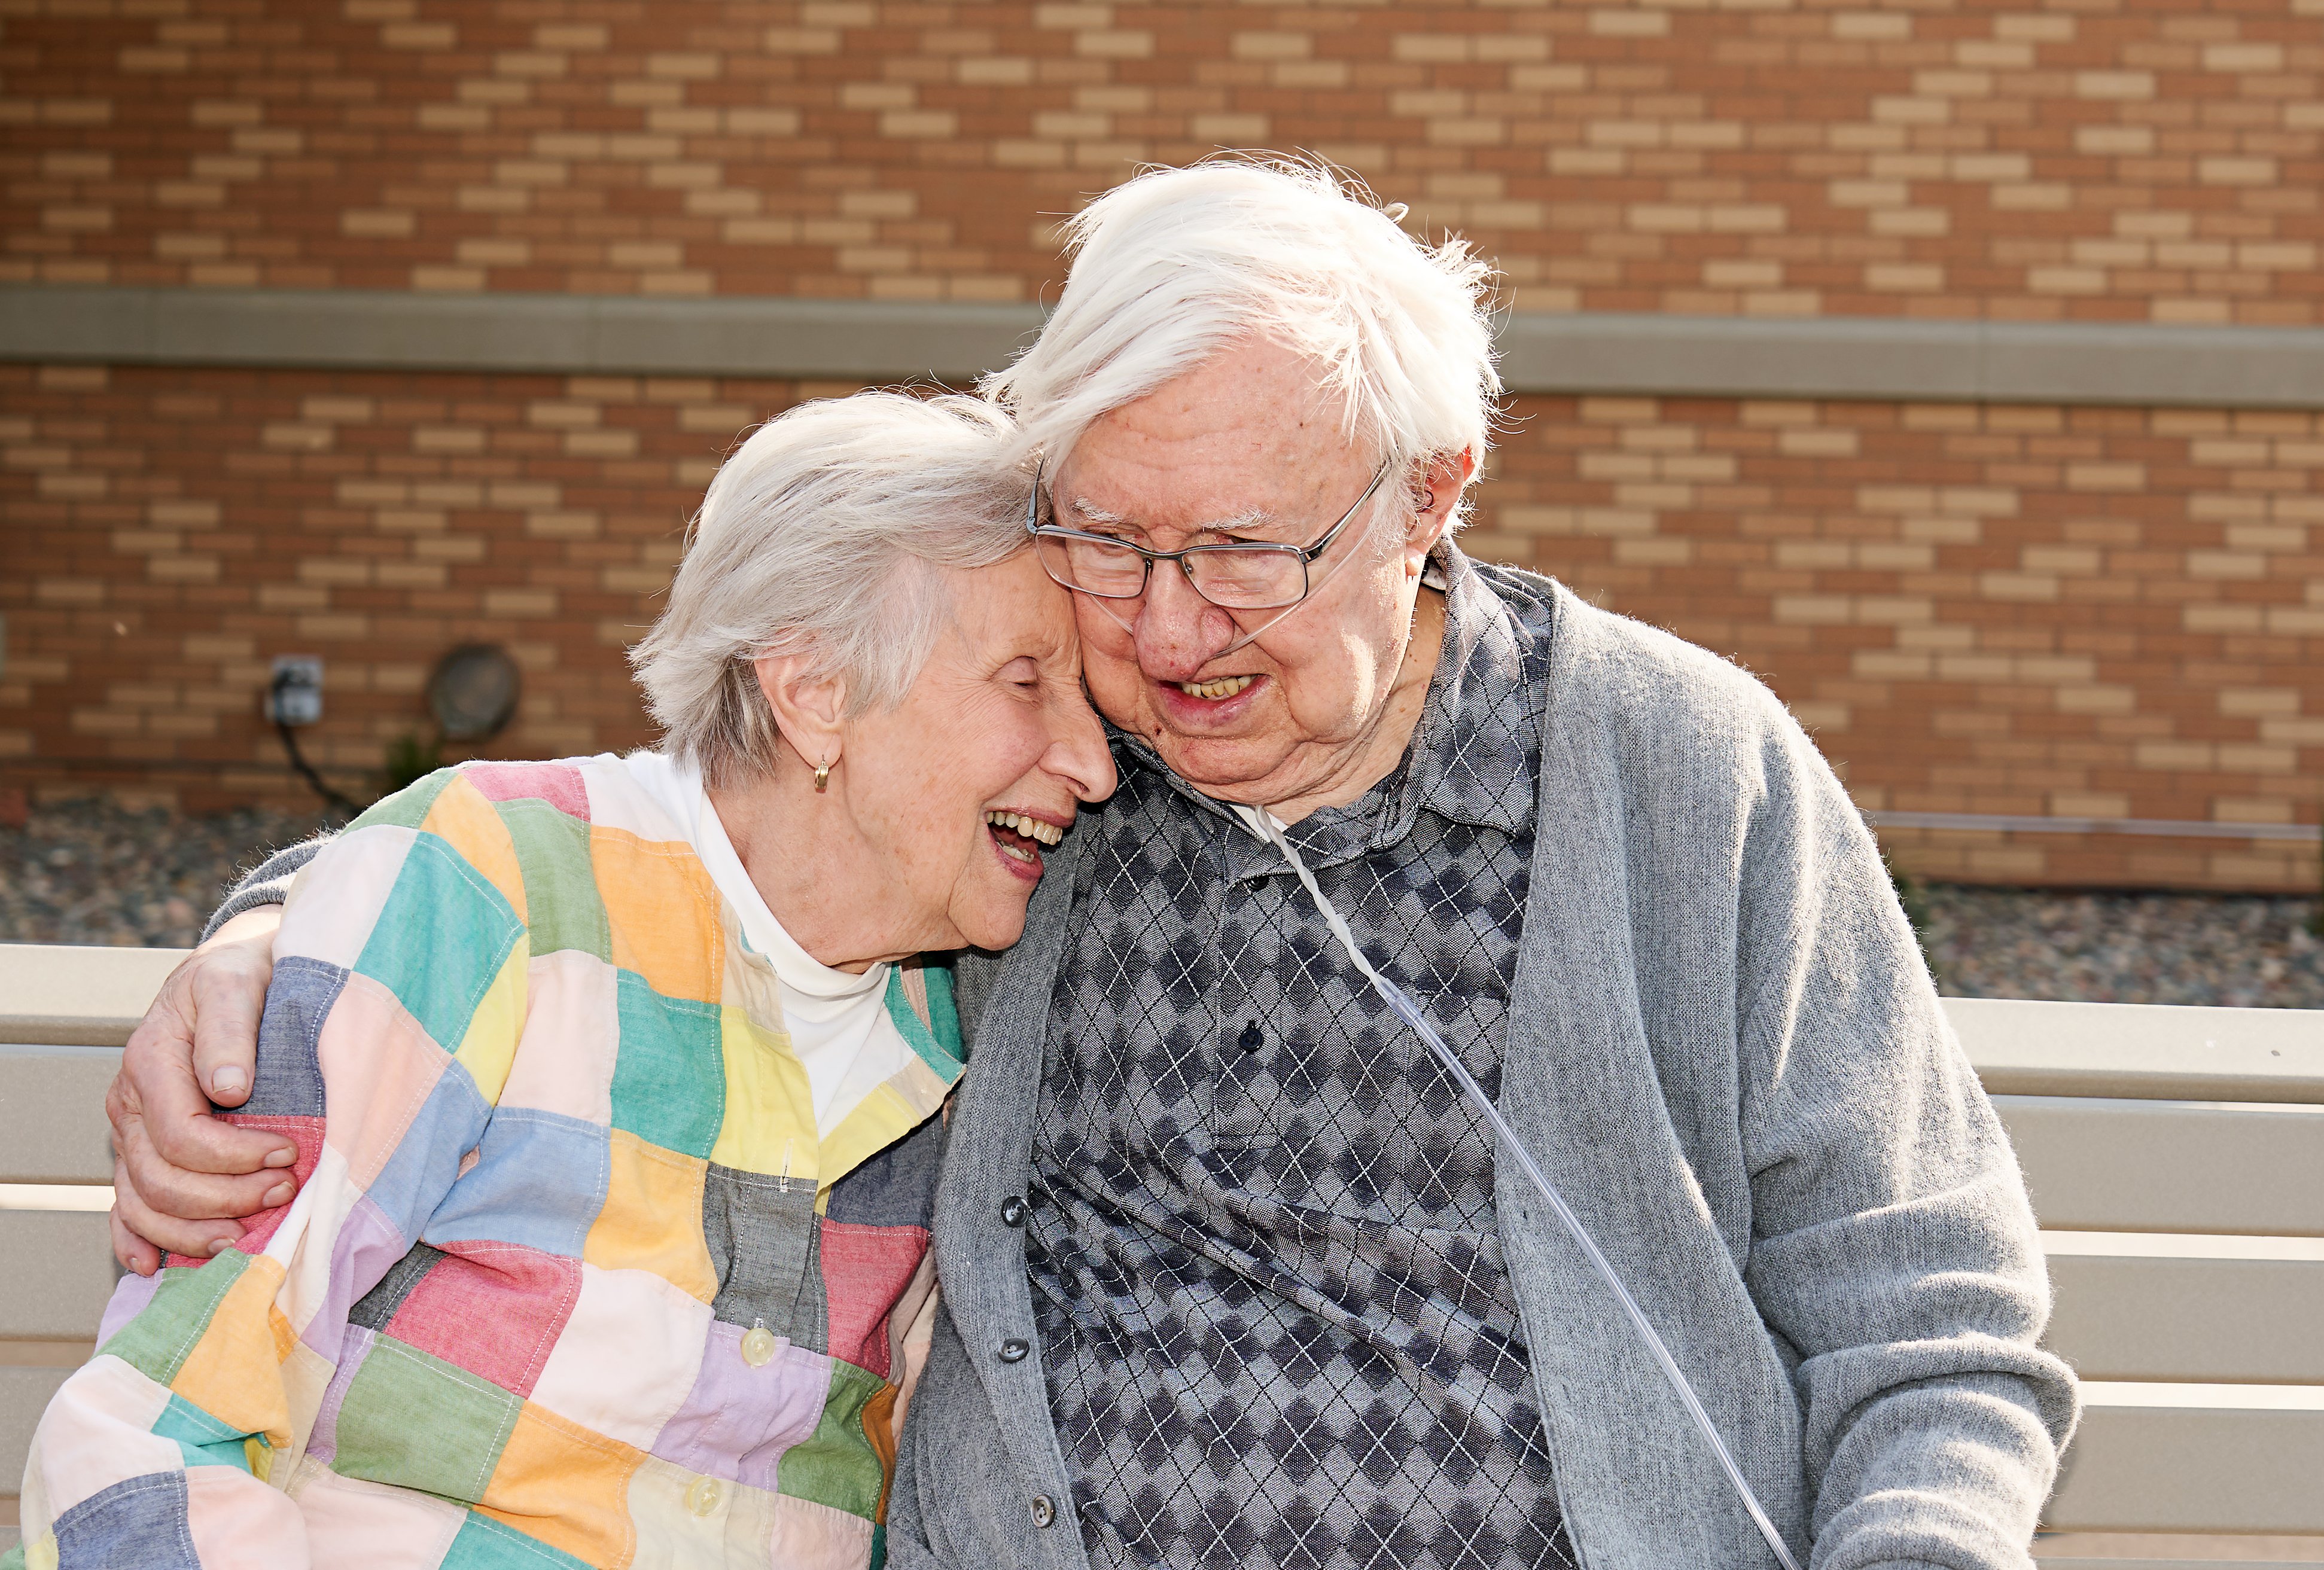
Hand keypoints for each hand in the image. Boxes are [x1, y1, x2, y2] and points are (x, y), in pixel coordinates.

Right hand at [108, 908, 299, 1273]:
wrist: (238, 971)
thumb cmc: (245, 975)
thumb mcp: (238, 982)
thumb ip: (231, 1030)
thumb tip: (229, 1087)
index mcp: (150, 1060)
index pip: (181, 1135)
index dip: (234, 1156)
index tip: (289, 1153)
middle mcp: (132, 1102)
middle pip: (161, 1179)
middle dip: (225, 1197)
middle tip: (285, 1192)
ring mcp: (132, 1131)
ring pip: (143, 1203)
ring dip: (193, 1230)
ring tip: (247, 1238)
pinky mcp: (144, 1149)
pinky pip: (127, 1207)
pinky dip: (139, 1240)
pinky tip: (155, 1266)